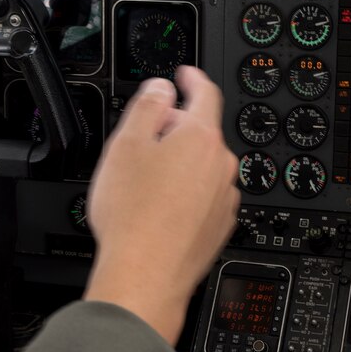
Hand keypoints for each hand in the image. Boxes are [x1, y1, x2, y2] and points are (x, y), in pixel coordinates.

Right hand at [84, 67, 239, 342]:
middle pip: (202, 132)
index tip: (185, 75)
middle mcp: (221, 166)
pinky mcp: (220, 226)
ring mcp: (224, 198)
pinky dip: (186, 194)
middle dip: (176, 129)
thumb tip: (163, 88)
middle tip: (145, 140)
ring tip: (146, 184)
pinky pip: (204, 197)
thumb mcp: (126, 144)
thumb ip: (147, 105)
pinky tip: (160, 209)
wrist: (145, 276)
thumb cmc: (133, 217)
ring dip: (181, 165)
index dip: (192, 78)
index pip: (205, 93)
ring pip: (203, 167)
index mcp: (201, 138)